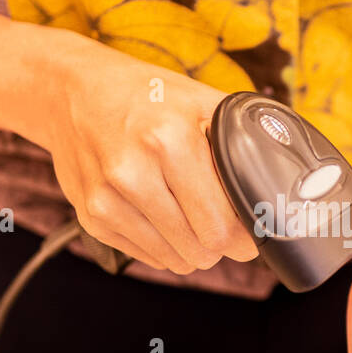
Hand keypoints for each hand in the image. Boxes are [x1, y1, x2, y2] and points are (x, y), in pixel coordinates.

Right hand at [36, 35, 258, 273]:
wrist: (73, 91)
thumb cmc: (147, 96)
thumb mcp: (201, 102)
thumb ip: (242, 140)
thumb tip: (279, 185)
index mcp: (169, 141)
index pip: (220, 226)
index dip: (245, 236)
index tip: (250, 232)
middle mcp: (132, 173)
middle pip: (201, 249)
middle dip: (223, 245)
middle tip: (226, 225)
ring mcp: (107, 199)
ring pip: (175, 261)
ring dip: (194, 249)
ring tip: (194, 218)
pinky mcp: (91, 217)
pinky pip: (148, 257)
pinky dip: (165, 246)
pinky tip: (165, 217)